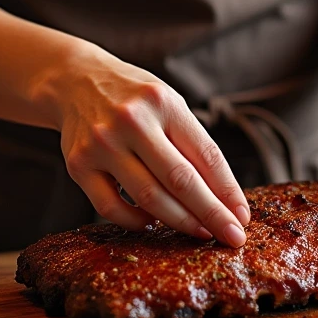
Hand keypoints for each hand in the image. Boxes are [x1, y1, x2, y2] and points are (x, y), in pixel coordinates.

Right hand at [47, 44, 249, 246]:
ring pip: (149, 198)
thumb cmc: (134, 98)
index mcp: (162, 101)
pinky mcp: (78, 164)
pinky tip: (152, 222)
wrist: (75, 80)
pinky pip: (111, 207)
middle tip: (232, 237)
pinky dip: (136, 221)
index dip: (228, 191)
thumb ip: (192, 144)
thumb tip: (225, 199)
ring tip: (200, 232)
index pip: (205, 154)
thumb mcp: (168, 104)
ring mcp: (102, 143)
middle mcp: (131, 120)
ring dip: (180, 221)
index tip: (242, 217)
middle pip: (180, 180)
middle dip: (212, 214)